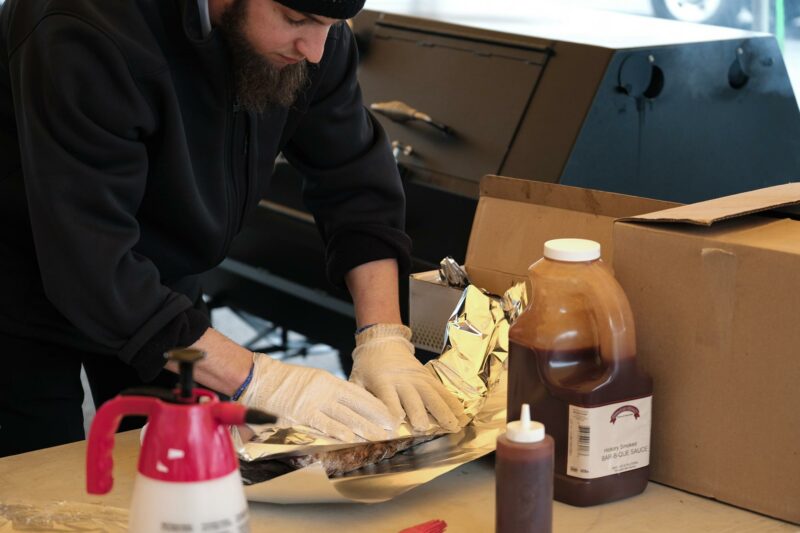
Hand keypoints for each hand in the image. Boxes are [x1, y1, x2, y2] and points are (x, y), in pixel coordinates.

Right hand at [238, 353, 396, 441]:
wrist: (259, 378)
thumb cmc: (284, 380)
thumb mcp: (313, 380)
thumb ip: (329, 392)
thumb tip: (348, 407)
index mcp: (329, 381)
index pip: (358, 394)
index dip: (375, 405)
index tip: (388, 414)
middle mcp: (325, 391)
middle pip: (357, 406)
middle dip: (375, 418)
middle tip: (392, 429)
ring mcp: (314, 403)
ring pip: (345, 416)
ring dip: (363, 428)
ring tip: (378, 437)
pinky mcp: (301, 415)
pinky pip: (323, 424)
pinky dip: (338, 431)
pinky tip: (351, 438)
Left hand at [350, 324, 467, 431]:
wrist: (383, 342)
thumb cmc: (368, 366)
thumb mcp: (356, 380)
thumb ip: (359, 399)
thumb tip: (358, 421)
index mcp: (382, 381)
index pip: (388, 398)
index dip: (391, 413)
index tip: (394, 428)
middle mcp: (402, 380)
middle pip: (413, 398)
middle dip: (418, 413)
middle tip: (424, 428)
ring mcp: (418, 377)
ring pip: (432, 394)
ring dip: (442, 410)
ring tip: (452, 426)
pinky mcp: (427, 376)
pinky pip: (442, 389)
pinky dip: (452, 402)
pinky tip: (461, 414)